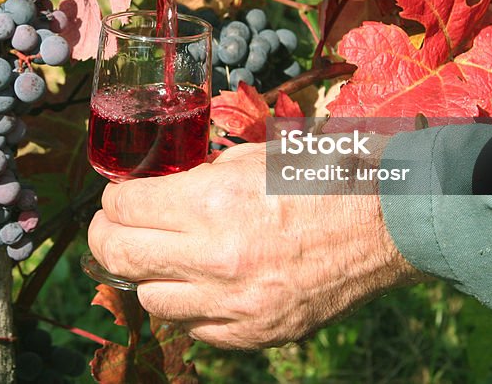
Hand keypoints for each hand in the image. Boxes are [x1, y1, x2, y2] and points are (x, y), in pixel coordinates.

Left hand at [86, 142, 422, 348]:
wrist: (385, 225)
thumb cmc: (319, 178)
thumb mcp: (250, 157)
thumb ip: (197, 177)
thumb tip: (154, 188)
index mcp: (212, 204)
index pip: (125, 207)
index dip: (112, 199)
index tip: (117, 197)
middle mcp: (216, 259)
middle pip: (121, 257)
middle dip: (106, 238)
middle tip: (112, 228)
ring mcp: (235, 305)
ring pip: (152, 300)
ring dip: (148, 274)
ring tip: (163, 255)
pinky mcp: (255, 334)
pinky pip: (195, 327)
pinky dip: (191, 305)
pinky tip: (205, 282)